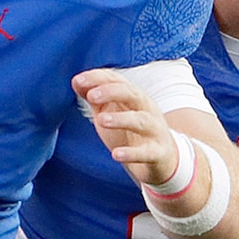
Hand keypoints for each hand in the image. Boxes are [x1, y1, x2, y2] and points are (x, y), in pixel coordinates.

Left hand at [72, 69, 174, 188]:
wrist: (162, 160)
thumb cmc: (132, 132)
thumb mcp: (112, 112)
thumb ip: (96, 98)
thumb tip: (76, 81)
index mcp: (134, 98)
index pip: (117, 81)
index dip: (98, 79)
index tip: (78, 81)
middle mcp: (146, 110)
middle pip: (132, 94)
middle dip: (111, 92)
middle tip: (91, 96)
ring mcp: (154, 131)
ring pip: (141, 121)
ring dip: (121, 119)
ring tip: (101, 120)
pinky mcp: (158, 153)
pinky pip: (146, 152)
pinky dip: (131, 153)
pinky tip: (116, 154)